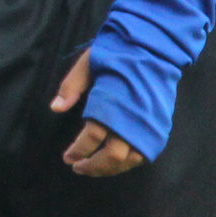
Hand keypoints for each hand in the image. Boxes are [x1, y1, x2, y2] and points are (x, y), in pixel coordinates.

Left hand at [50, 48, 144, 177]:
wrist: (153, 48)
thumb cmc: (117, 53)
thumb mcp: (87, 63)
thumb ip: (71, 86)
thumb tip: (55, 108)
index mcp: (112, 104)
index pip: (92, 137)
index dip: (78, 150)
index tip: (67, 158)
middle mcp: (132, 120)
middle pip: (112, 155)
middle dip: (93, 166)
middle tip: (77, 167)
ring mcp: (149, 125)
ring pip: (129, 159)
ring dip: (110, 168)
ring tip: (93, 168)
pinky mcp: (160, 127)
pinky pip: (145, 154)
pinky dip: (128, 162)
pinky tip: (115, 161)